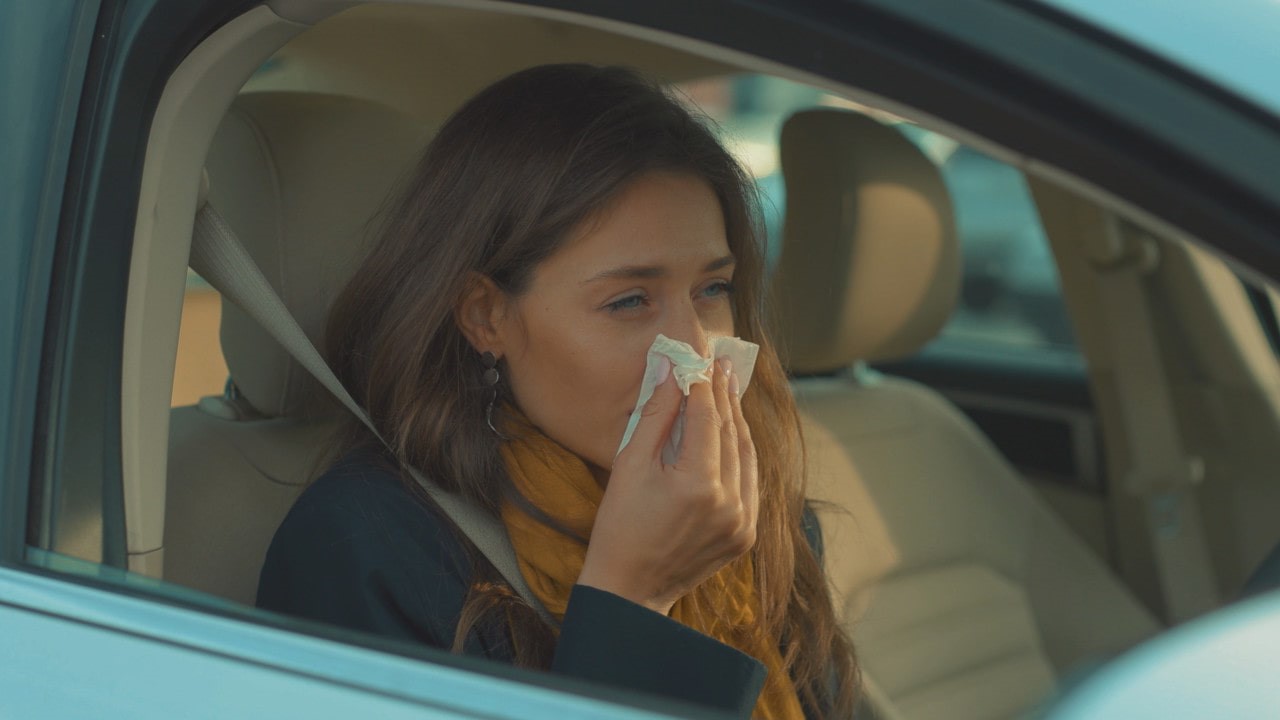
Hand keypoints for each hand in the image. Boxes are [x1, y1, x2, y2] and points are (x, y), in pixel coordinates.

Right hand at [577, 356, 758, 615]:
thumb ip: (654, 415)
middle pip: (730, 434)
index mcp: (697, 485)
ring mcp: (742, 523)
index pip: (706, 419)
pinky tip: (735, 434)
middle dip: (724, 397)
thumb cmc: (619, 527)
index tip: (701, 360)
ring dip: (737, 422)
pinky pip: (750, 484)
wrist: (629, 590)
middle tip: (721, 365)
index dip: (703, 386)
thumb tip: (669, 370)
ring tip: (730, 391)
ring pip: (746, 457)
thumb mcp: (629, 466)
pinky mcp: (745, 536)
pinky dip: (743, 456)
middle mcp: (728, 504)